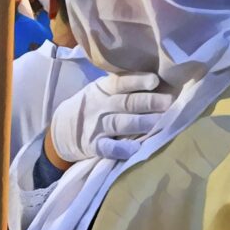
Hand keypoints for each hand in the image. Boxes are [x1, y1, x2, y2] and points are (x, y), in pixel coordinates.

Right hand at [49, 73, 171, 162]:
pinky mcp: (93, 146)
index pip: (121, 82)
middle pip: (126, 103)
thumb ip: (121, 88)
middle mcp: (101, 106)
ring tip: (158, 123)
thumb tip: (159, 83)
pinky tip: (136, 149)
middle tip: (168, 102)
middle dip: (148, 102)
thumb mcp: (100, 92)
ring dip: (140, 123)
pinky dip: (121, 149)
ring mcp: (97, 127)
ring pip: (120, 123)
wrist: (61, 130)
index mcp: (104, 89)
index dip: (138, 81)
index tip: (155, 80)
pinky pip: (108, 148)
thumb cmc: (91, 107)